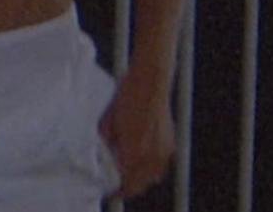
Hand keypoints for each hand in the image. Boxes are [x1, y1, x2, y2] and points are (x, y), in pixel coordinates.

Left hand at [99, 65, 174, 198]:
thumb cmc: (128, 97)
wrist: (151, 82)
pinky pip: (161, 165)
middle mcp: (152, 154)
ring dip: (141, 178)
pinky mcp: (170, 142)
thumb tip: (102, 156)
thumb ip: (107, 143)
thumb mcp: (109, 121)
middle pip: (141, 183)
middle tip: (117, 185)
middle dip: (129, 186)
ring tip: (128, 173)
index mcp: (134, 150)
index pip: (127, 182)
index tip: (110, 191)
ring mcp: (164, 149)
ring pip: (153, 176)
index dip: (118, 190)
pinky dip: (151, 168)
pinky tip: (141, 160)